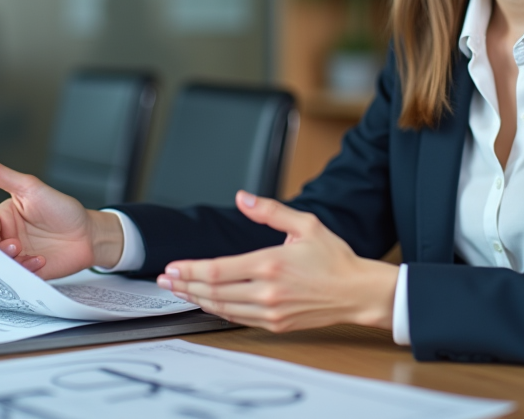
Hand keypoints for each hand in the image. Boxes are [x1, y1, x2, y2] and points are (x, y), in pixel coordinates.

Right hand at [0, 153, 123, 278]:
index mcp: (2, 218)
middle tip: (10, 246)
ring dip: (9, 261)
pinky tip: (40, 260)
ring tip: (24, 252)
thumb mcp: (29, 187)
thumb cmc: (61, 208)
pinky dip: (25, 270)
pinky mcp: (28, 273)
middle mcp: (6, 238)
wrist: (90, 234)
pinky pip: (17, 277)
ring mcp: (17, 257)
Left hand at [155, 192, 398, 332]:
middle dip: (185, 285)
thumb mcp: (305, 224)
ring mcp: (271, 311)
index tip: (173, 267)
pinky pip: (238, 319)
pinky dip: (218, 310)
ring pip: (222, 308)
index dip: (191, 270)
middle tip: (166, 280)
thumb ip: (270, 211)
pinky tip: (207, 302)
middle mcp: (268, 291)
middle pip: (214, 291)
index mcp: (271, 263)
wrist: (357, 292)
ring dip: (197, 299)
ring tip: (179, 290)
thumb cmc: (334, 258)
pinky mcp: (276, 324)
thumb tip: (243, 198)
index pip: (219, 270)